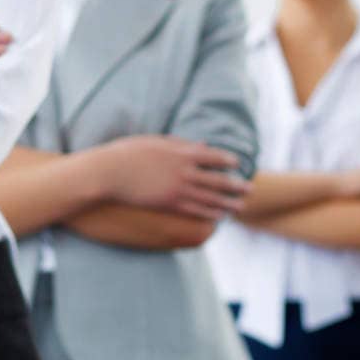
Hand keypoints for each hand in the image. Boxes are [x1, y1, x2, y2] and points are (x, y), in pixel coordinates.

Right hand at [94, 136, 247, 218]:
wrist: (109, 172)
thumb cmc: (128, 153)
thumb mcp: (156, 142)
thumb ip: (180, 143)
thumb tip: (201, 144)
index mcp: (181, 152)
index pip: (212, 156)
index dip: (227, 161)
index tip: (237, 164)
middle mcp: (184, 171)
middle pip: (217, 180)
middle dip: (235, 185)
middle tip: (249, 190)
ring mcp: (178, 189)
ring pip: (210, 198)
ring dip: (227, 203)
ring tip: (239, 207)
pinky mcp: (169, 204)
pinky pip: (195, 210)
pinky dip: (209, 213)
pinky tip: (219, 217)